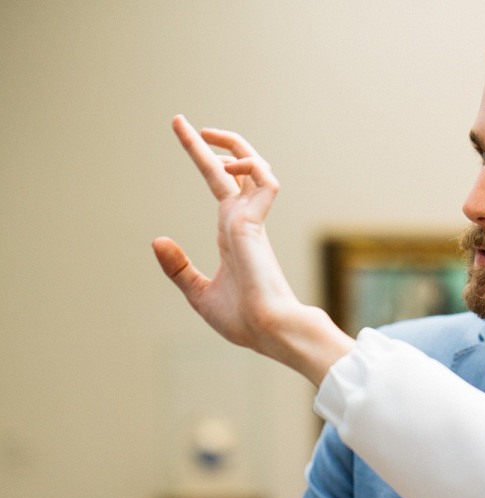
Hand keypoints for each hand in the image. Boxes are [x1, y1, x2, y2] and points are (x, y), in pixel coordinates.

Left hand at [154, 115, 352, 384]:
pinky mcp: (256, 224)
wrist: (267, 331)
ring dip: (233, 146)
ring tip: (204, 135)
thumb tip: (158, 240)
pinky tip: (229, 166)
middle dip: (212, 142)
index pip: (221, 184)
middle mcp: (245, 221)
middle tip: (181, 122)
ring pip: (255, 167)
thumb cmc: (243, 320)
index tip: (185, 132)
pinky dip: (249, 166)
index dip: (203, 158)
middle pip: (235, 168)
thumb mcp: (198, 293)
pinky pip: (263, 180)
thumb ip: (179, 268)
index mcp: (234, 233)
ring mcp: (252, 221)